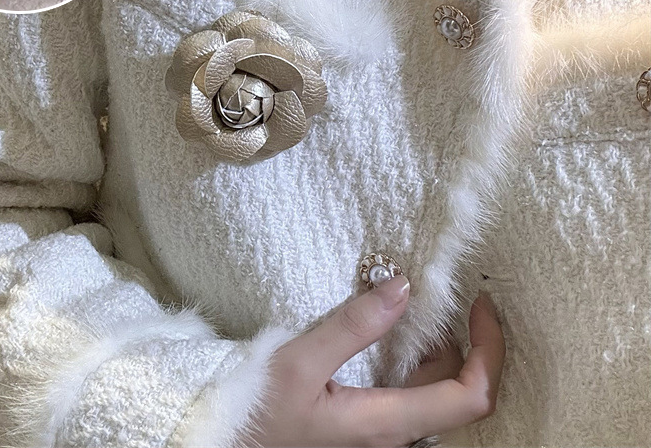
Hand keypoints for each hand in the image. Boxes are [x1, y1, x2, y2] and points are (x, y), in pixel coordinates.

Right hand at [241, 276, 504, 447]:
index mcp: (387, 423)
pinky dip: (420, 355)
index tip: (480, 304)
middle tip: (458, 294)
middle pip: (459, 390)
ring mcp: (383, 431)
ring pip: (437, 391)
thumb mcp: (300, 360)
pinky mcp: (369, 421)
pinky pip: (414, 390)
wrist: (230, 440)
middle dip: (471, 342)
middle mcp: (395, 434)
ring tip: (430, 303)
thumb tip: (403, 286)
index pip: (470, 397)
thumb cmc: (259, 408)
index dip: (489, 351)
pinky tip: (401, 329)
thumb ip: (353, 326)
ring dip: (446, 347)